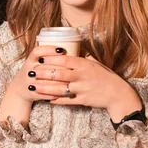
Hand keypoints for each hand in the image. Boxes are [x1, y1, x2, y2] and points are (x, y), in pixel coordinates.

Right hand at [0, 45, 65, 124]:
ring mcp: (30, 82)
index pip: (37, 52)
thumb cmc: (34, 71)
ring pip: (47, 81)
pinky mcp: (33, 94)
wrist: (19, 89)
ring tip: (72, 79)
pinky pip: (47, 94)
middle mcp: (29, 70)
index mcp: (30, 60)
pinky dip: (58, 93)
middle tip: (73, 66)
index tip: (62, 49)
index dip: (49, 50)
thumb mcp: (35, 61)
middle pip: (45, 67)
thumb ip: (48, 55)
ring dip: (61, 81)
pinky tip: (67, 91)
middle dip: (60, 67)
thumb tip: (71, 45)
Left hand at [27, 49, 142, 120]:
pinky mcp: (82, 100)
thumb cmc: (106, 76)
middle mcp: (82, 76)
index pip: (64, 60)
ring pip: (59, 88)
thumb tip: (75, 46)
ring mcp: (82, 89)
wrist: (117, 93)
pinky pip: (66, 100)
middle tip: (31, 72)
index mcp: (84, 64)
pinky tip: (46, 99)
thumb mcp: (96, 63)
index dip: (50, 59)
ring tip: (33, 86)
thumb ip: (84, 56)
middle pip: (58, 74)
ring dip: (44, 87)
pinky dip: (56, 100)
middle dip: (42, 73)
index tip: (39, 58)